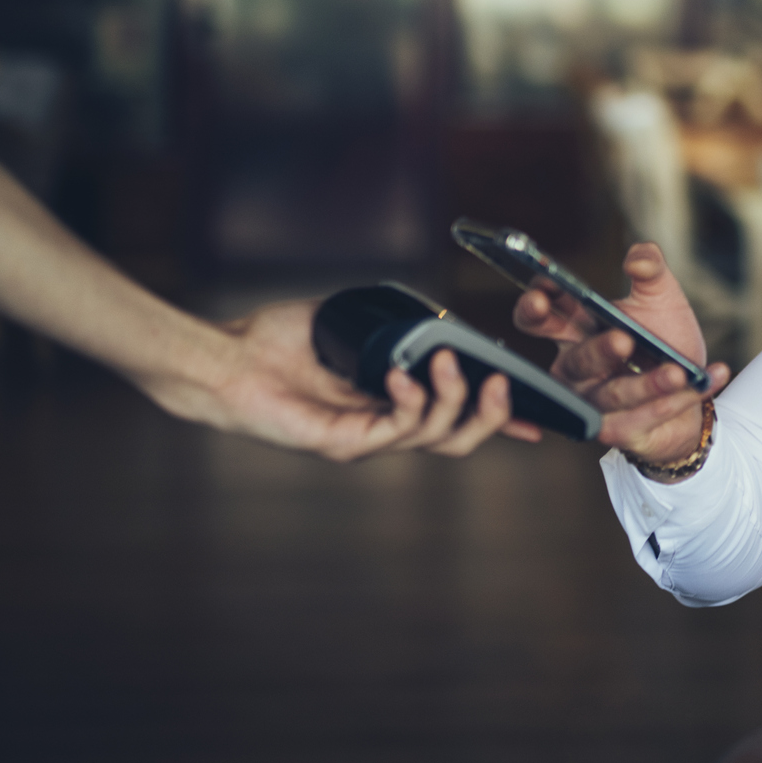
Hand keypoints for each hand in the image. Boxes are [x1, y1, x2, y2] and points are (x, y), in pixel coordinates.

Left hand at [148, 299, 542, 461]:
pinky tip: (400, 374)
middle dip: (493, 416)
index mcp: (390, 402)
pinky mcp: (344, 443)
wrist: (227, 360)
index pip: (454, 418)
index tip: (535, 419)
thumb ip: (396, 325)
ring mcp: (365, 439)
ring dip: (455, 399)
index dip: (496, 419)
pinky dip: (411, 400)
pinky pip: (398, 429)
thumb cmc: (279, 341)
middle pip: (458, 440)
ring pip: (438, 438)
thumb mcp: (356, 323)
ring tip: (449, 363)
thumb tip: (439, 319)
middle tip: (503, 386)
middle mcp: (382, 426)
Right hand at [514, 243, 729, 466]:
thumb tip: (639, 258)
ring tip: (679, 372)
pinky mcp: (620, 431)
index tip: (544, 292)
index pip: (539, 319)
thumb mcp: (661, 297)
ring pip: (615, 395)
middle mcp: (576, 370)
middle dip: (599, 351)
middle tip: (623, 340)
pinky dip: (681, 400)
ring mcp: (595, 404)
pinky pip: (647, 417)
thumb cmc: (663, 338)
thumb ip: (650, 268)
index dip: (535, 307)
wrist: (692, 387)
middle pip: (577, 362)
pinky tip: (709, 379)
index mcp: (574, 331)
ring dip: (648, 384)